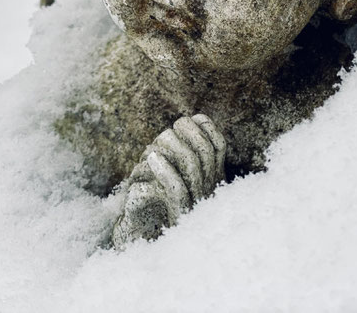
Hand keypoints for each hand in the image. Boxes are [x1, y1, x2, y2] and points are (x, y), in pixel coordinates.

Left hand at [112, 114, 225, 247]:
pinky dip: (165, 170)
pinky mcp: (178, 218)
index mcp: (211, 179)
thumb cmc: (151, 197)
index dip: (207, 128)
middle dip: (188, 134)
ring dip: (174, 148)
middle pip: (206, 153)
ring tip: (157, 142)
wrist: (138, 237)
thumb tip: (190, 119)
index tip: (188, 119)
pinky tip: (152, 158)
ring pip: (194, 167)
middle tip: (170, 130)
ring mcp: (195, 205)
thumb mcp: (170, 169)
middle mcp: (208, 192)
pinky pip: (178, 190)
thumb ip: (181, 150)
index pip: (219, 146)